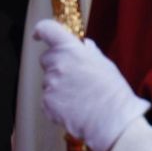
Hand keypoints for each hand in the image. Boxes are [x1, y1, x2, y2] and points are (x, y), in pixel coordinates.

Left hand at [33, 20, 148, 150]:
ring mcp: (50, 84)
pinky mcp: (47, 103)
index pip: (47, 29)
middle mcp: (58, 64)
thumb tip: (82, 46)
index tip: (39, 35)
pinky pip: (47, 99)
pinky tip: (73, 107)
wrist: (112, 120)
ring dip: (58, 86)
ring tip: (78, 96)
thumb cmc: (112, 92)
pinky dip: (57, 103)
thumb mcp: (104, 64)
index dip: (41, 31)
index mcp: (72, 50)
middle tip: (74, 77)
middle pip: (46, 59)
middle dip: (56, 65)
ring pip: (48, 81)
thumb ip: (88, 52)